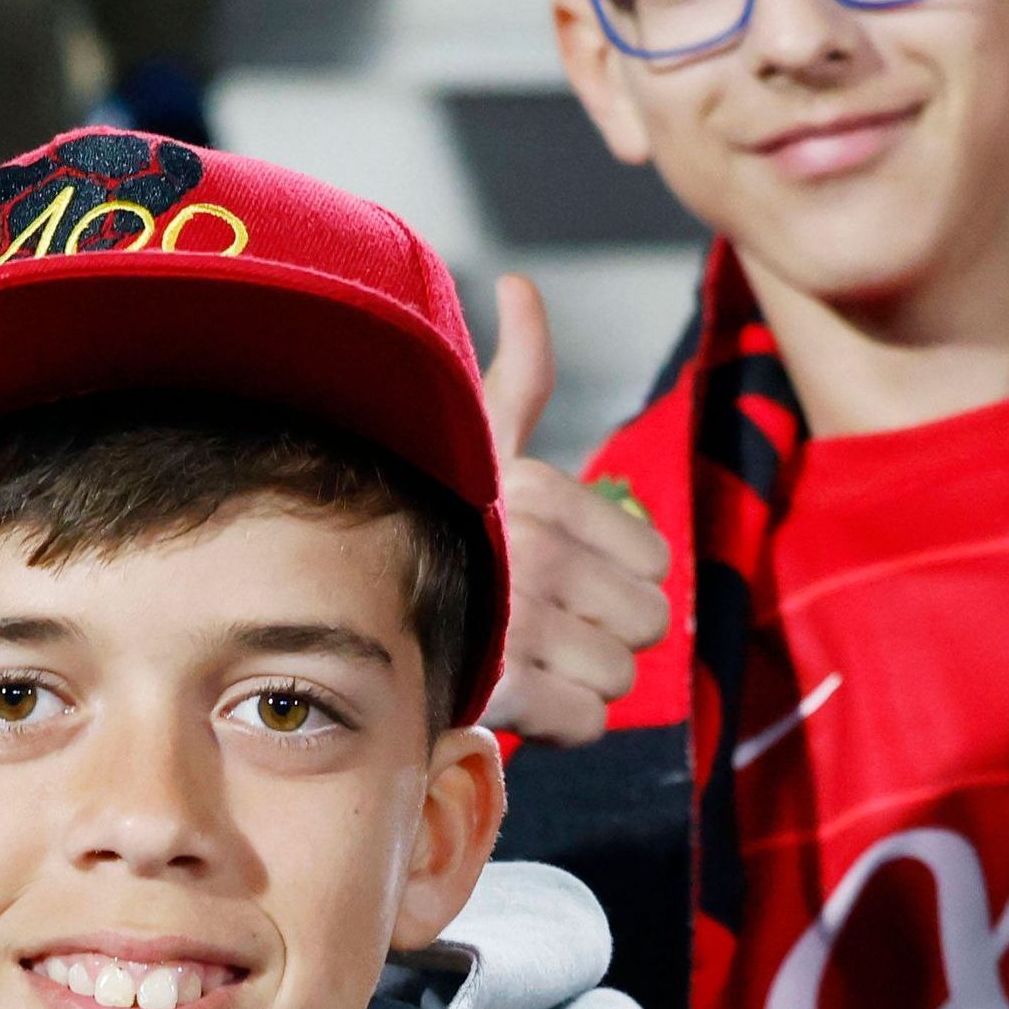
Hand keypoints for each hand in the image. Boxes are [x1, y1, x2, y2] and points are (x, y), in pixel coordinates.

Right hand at [472, 275, 671, 749]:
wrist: (354, 629)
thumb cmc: (432, 531)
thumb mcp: (474, 447)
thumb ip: (516, 375)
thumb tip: (518, 283)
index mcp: (537, 490)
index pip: (654, 563)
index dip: (616, 586)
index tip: (560, 585)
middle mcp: (532, 548)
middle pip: (647, 622)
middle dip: (604, 636)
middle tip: (545, 630)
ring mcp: (517, 619)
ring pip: (620, 674)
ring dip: (580, 683)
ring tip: (527, 664)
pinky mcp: (501, 687)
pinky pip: (588, 721)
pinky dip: (559, 726)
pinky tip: (518, 701)